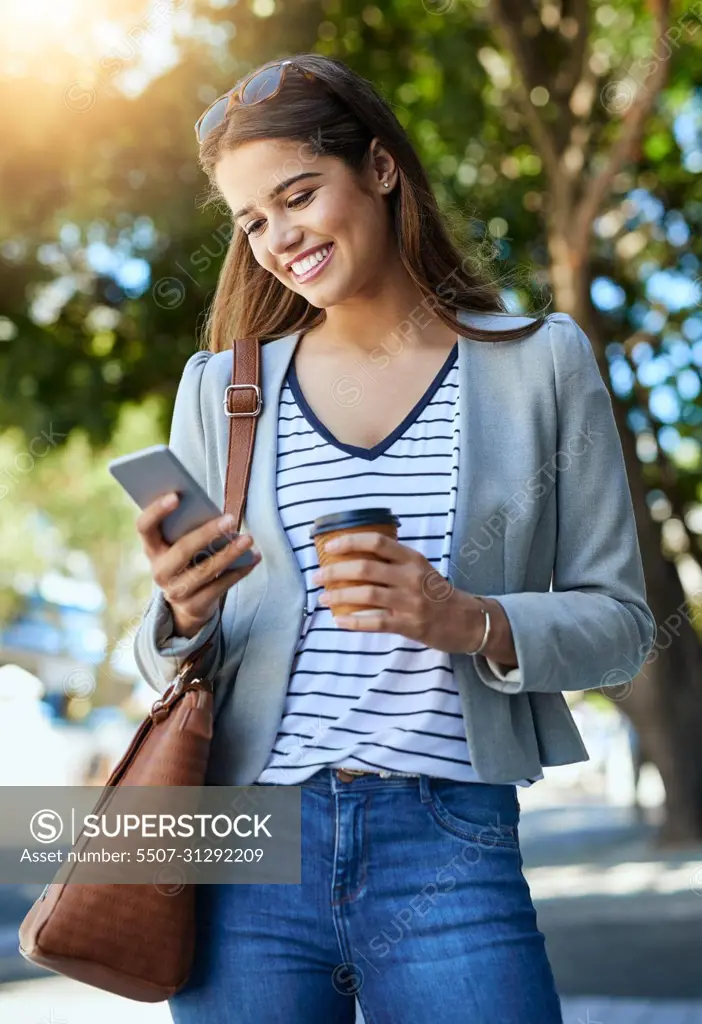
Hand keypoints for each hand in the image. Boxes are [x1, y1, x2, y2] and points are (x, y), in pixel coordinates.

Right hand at [136, 492, 261, 638]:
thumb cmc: (190, 560)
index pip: (144, 527)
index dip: (156, 511)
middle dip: (207, 533)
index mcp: (152, 549)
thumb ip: (190, 528)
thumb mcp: (182, 544)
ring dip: (229, 553)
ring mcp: (175, 591)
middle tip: (230, 518)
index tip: (176, 496)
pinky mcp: (194, 606)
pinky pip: (220, 587)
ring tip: (248, 539)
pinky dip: (239, 571)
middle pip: (182, 550)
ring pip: (204, 570)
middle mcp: (159, 571)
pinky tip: (253, 558)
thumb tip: (217, 513)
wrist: (188, 604)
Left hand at [311, 531, 484, 652]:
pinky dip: (354, 621)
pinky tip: (339, 620)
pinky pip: (375, 622)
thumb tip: (354, 557)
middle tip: (317, 576)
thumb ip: (394, 562)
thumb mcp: (420, 568)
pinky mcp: (409, 625)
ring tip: (323, 598)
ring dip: (339, 595)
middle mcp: (410, 577)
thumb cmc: (438, 593)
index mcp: (412, 558)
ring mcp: (410, 602)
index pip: (377, 542)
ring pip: (366, 594)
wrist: (468, 620)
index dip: (349, 541)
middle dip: (335, 571)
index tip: (328, 546)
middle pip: (365, 568)